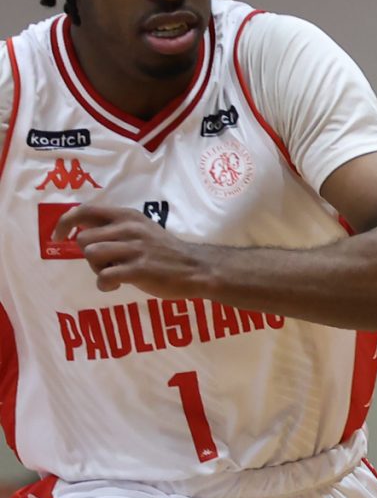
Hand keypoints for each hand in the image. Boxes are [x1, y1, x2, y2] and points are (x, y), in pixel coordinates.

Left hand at [49, 205, 215, 297]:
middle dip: (89, 254)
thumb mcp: (142, 229)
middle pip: (84, 239)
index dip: (65, 223)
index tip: (58, 237)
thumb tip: (81, 231)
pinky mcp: (139, 269)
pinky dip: (104, 284)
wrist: (197, 268)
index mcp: (128, 216)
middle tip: (106, 264)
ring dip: (96, 269)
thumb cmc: (166, 251)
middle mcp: (129, 228)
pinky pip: (104, 276)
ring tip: (113, 274)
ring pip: (91, 255)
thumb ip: (115, 228)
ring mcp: (135, 248)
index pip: (85, 211)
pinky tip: (115, 286)